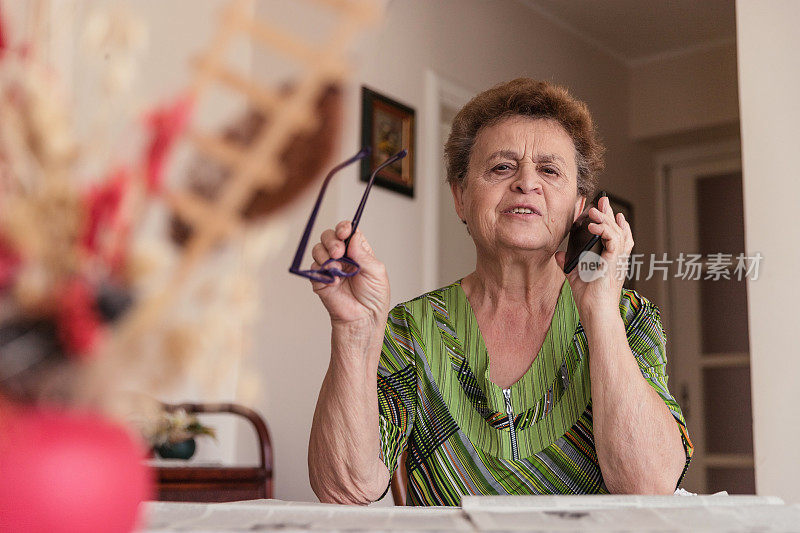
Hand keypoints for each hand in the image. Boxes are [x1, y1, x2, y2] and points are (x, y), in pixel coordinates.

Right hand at [309, 220, 390, 329]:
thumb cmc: (374, 297)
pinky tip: (334, 281)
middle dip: (332, 241)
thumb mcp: (376, 271)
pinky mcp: (320, 279)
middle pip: (329, 236)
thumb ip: (363, 253)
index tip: (344, 232)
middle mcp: (343, 256)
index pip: (348, 232)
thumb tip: (353, 236)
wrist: (363, 319)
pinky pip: (314, 268)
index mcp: (358, 250)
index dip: (344, 228)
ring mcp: (330, 267)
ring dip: (325, 255)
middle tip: (338, 252)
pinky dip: (322, 272)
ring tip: (337, 268)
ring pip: (318, 249)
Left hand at [555, 196, 632, 318]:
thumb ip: (569, 264)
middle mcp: (617, 259)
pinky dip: (604, 230)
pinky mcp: (613, 262)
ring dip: (605, 218)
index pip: (616, 236)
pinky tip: (593, 225)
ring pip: (617, 231)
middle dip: (610, 213)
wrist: (596, 314)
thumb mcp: (576, 276)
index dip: (612, 222)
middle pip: (618, 230)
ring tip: (593, 210)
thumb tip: (559, 253)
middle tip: (602, 200)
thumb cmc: (589, 299)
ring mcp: (617, 260)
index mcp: (611, 261)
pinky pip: (613, 240)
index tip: (604, 210)